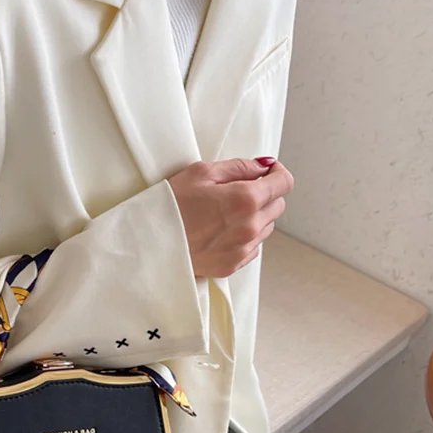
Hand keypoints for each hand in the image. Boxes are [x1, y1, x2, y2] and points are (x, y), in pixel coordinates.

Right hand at [168, 157, 293, 277]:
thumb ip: (240, 167)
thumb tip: (264, 167)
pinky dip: (244, 237)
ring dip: (255, 217)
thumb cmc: (170, 204)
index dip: (277, 172)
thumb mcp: (201, 172)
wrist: (148, 242)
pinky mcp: (232, 265)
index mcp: (244, 200)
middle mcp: (249, 227)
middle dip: (264, 195)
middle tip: (237, 192)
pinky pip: (253, 248)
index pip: (284, 183)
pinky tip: (221, 232)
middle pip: (277, 205)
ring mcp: (242, 249)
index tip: (265, 171)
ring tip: (225, 214)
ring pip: (266, 227)